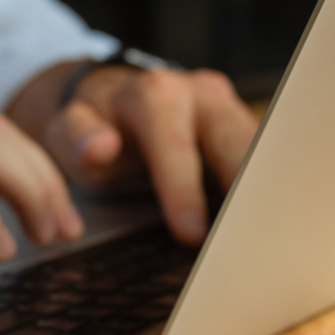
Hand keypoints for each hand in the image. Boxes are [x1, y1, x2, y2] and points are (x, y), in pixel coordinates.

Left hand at [13, 63, 257, 245]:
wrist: (114, 99)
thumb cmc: (93, 125)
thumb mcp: (68, 130)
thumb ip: (75, 138)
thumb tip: (100, 149)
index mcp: (154, 94)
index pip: (173, 141)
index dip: (183, 188)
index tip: (191, 235)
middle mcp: (199, 93)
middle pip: (232, 140)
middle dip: (241, 191)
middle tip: (246, 242)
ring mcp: (228, 108)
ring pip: (259, 149)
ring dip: (262, 194)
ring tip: (266, 241)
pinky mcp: (244, 126)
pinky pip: (265, 159)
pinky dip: (264, 193)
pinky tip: (266, 228)